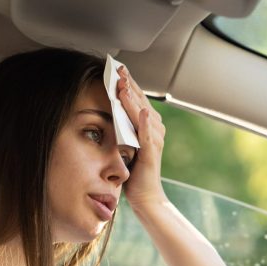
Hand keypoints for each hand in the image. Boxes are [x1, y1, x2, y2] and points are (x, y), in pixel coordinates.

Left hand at [116, 65, 165, 207]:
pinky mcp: (151, 153)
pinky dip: (145, 123)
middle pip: (141, 102)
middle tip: (119, 69)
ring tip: (124, 85)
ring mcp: (155, 140)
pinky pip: (147, 135)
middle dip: (129, 85)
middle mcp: (155, 129)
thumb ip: (123, 127)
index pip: (137, 99)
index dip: (128, 84)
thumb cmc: (134, 171)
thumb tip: (111, 109)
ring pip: (142, 114)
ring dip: (133, 99)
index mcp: (149, 125)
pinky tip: (142, 112)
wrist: (145, 196)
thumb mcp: (125, 143)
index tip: (118, 69)